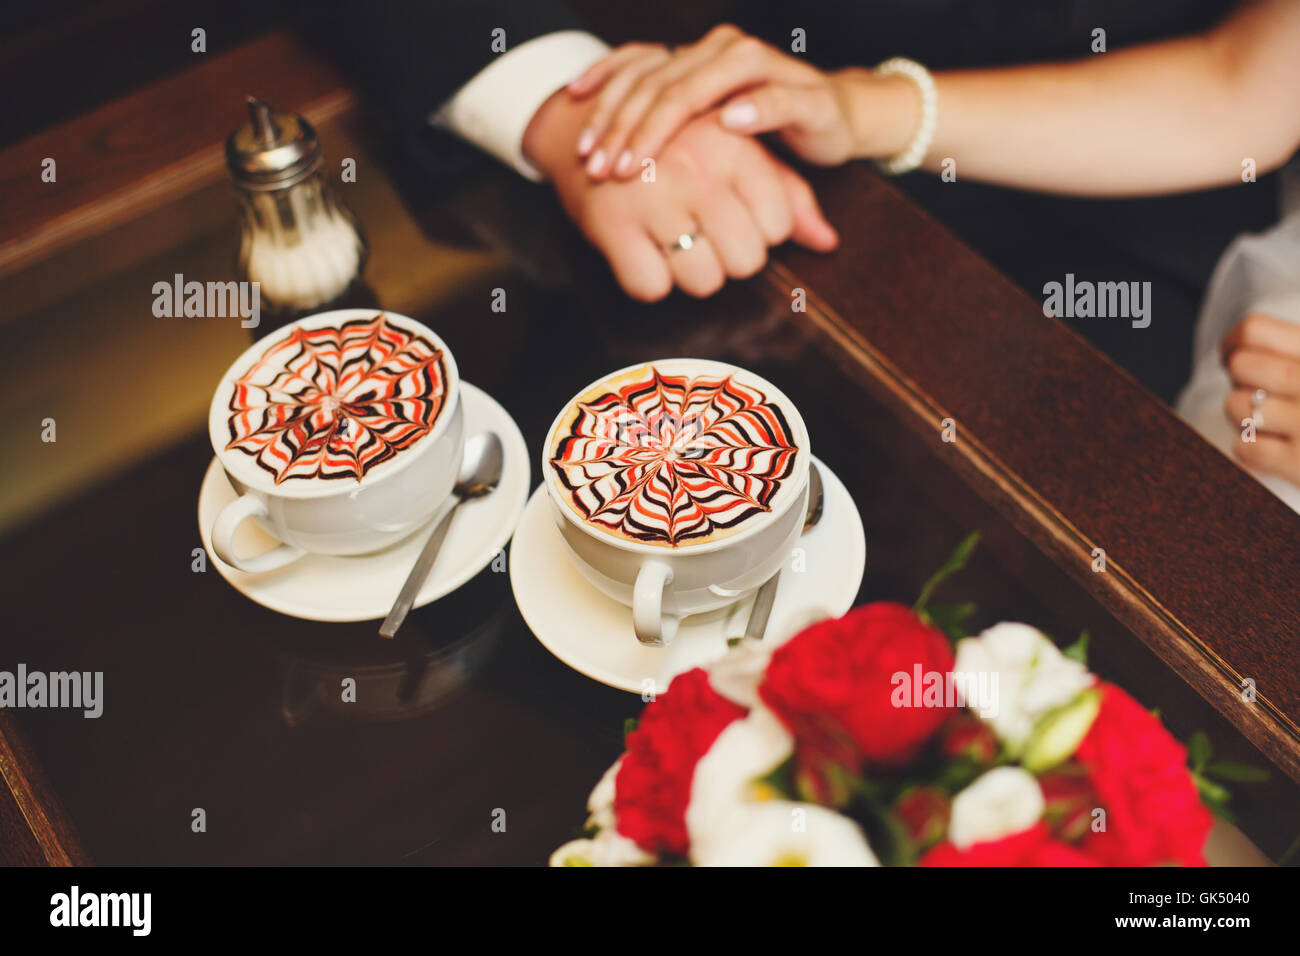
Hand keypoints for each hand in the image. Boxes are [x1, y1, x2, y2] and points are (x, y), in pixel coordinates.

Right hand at [523, 87, 837, 301]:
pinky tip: (642, 249)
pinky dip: (648, 280)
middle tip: (702, 233)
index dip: (759, 231)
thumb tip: (828, 243)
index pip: (778, 225)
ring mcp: (652, 199)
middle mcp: (696, 169)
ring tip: (672, 240)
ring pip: (703, 281)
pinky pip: (651, 288)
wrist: (585, 131)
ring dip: (690, 273)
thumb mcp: (736, 154)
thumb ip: (787, 195)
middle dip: (728, 257)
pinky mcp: (612, 226)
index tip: (733, 214)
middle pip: (746, 260)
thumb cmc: (676, 150)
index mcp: (732, 145)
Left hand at [567, 25, 914, 179]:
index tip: (579, 146)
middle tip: (600, 167)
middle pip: (660, 83)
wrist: (835, 118)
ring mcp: (764, 67)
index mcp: (696, 57)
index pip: (638, 70)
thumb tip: (594, 150)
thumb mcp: (702, 128)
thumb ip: (659, 127)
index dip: (604, 105)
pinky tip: (728, 126)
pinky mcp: (804, 93)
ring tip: (637, 161)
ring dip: (664, 125)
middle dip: (623, 127)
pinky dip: (752, 108)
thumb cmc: (760, 126)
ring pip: (702, 87)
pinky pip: (773, 96)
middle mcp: (723, 51)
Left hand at [1221, 313, 1299, 483]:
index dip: (1232, 343)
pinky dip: (1252, 450)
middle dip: (1242, 381)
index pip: (1254, 331)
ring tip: (1271, 422)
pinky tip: (1277, 449)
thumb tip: (1235, 352)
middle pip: (1240, 365)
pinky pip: (1245, 448)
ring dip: (1244, 416)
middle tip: (1263, 393)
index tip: (1232, 356)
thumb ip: (1296, 353)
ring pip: (1236, 405)